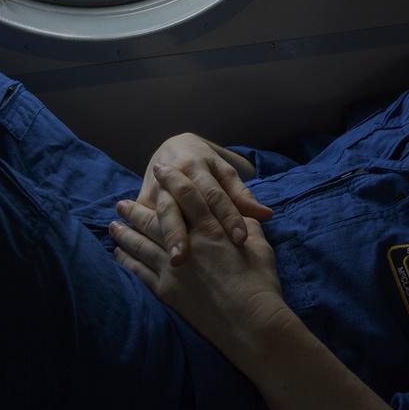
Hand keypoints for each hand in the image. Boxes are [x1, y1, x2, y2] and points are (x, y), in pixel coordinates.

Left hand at [110, 198, 289, 359]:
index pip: (188, 196)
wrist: (252, 324)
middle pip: (156, 218)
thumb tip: (244, 214)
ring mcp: (174, 269)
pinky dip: (127, 260)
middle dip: (136, 209)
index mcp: (214, 229)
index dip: (173, 180)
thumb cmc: (261, 284)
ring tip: (113, 225)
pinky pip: (139, 271)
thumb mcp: (261, 248)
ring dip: (125, 233)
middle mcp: (189, 244)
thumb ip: (247, 226)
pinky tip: (119, 254)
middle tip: (122, 202)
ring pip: (141, 244)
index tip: (160, 169)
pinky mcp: (167, 291)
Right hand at [138, 133, 271, 264]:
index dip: (229, 216)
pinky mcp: (142, 200)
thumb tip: (266, 215)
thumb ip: (241, 196)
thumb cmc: (205, 165)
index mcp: (199, 167)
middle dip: (195, 228)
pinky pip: (146, 219)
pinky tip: (157, 258)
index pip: (216, 195)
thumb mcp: (224, 173)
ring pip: (164, 212)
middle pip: (185, 202)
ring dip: (170, 235)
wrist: (172, 148)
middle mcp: (175, 175)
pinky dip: (150, 237)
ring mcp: (157, 188)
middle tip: (207, 253)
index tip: (240, 239)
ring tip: (177, 261)